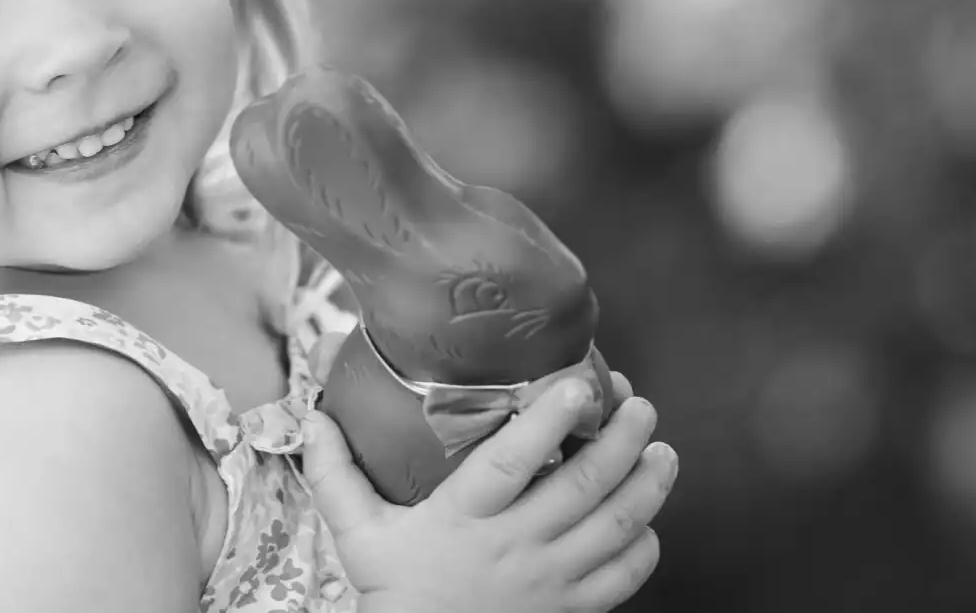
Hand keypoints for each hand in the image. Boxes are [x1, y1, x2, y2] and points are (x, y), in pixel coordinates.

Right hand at [302, 334, 674, 612]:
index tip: (576, 384)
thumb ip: (335, 474)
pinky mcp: (570, 610)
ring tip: (661, 449)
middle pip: (583, 487)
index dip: (547, 421)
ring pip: (616, 527)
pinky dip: (643, 545)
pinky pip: (623, 578)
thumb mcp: (357, 535)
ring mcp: (550, 583)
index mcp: (464, 520)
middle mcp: (515, 548)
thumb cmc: (394, 594)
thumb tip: (314, 415)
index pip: (511, 462)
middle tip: (640, 404)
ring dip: (647, 485)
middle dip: (622, 440)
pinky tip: (646, 518)